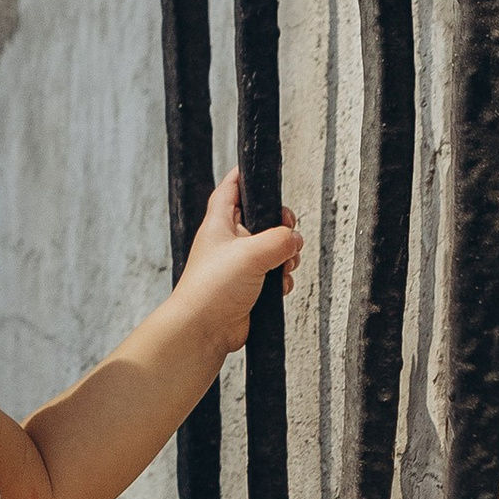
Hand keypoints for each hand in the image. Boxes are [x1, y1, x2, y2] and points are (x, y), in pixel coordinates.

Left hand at [173, 167, 301, 355]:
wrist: (203, 329)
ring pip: (273, 249)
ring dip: (286, 256)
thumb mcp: (251, 252)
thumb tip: (294, 239)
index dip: (244, 176)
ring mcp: (239, 264)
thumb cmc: (212, 288)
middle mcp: (229, 241)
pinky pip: (274, 274)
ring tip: (284, 265)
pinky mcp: (249, 286)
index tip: (259, 169)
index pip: (231, 188)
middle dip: (281, 226)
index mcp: (220, 223)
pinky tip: (278, 287)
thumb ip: (279, 239)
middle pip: (262, 219)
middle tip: (288, 234)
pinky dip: (281, 279)